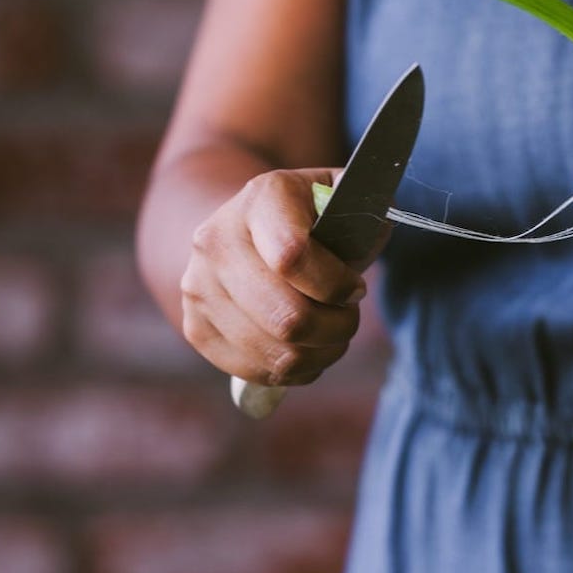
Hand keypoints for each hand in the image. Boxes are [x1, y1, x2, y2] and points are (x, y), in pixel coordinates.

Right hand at [181, 168, 378, 385]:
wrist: (237, 232)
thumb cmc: (303, 221)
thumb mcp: (336, 199)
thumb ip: (362, 211)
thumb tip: (376, 230)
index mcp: (260, 200)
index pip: (293, 257)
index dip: (335, 285)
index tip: (356, 289)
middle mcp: (217, 241)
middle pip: (287, 318)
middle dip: (336, 328)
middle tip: (347, 318)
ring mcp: (199, 288)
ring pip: (277, 354)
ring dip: (319, 353)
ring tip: (331, 335)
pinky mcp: (196, 328)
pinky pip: (256, 372)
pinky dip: (293, 370)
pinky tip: (305, 349)